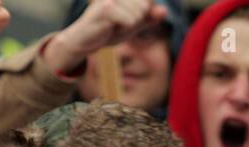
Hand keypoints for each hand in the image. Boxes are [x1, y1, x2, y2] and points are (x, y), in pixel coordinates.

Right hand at [46, 0, 167, 73]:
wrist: (85, 40)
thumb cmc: (108, 30)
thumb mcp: (133, 25)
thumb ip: (148, 18)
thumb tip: (164, 11)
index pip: (148, 2)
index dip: (143, 14)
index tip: (126, 18)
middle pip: (145, 8)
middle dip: (135, 21)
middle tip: (118, 23)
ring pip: (138, 15)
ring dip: (128, 26)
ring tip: (114, 26)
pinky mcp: (106, 8)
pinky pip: (130, 21)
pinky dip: (123, 29)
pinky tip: (110, 28)